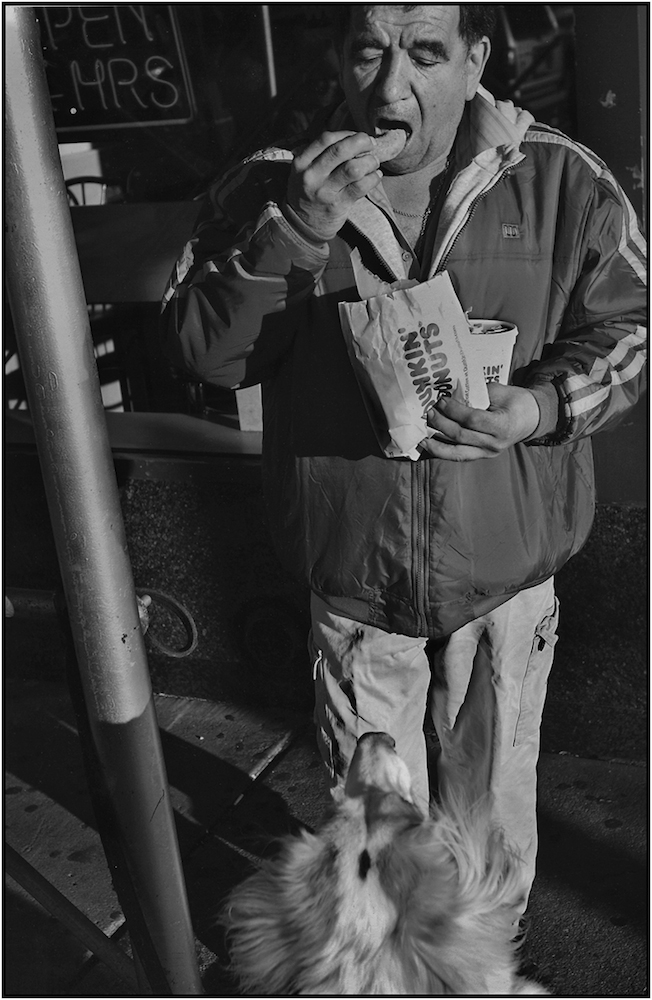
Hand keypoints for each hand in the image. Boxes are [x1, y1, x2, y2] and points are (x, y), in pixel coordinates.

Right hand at [286, 131, 381, 240]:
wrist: (302, 225)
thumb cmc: (309, 192)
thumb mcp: (305, 170)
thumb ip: (324, 155)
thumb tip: (356, 139)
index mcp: (302, 162)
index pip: (326, 139)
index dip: (347, 134)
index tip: (358, 136)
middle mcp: (311, 176)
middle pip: (340, 151)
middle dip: (361, 143)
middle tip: (371, 144)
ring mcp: (324, 192)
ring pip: (353, 169)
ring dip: (369, 161)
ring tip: (373, 162)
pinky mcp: (338, 205)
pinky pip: (361, 187)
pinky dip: (373, 178)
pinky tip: (376, 175)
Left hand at [418, 383, 540, 460]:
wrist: (531, 419)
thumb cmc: (515, 401)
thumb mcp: (501, 391)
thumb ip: (478, 392)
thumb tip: (451, 392)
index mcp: (502, 425)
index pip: (473, 420)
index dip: (454, 410)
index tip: (442, 400)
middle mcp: (494, 444)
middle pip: (461, 435)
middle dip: (442, 423)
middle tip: (429, 411)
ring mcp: (487, 453)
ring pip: (456, 452)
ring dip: (436, 442)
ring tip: (422, 432)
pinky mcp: (481, 456)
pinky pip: (458, 456)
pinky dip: (441, 451)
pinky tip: (427, 445)